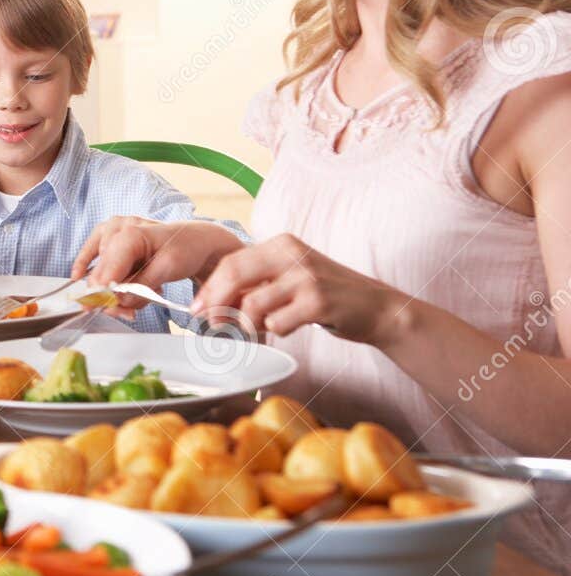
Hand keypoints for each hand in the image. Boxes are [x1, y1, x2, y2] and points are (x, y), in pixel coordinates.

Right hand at [72, 218, 243, 311]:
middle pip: (101, 273)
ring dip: (115, 289)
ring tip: (142, 292)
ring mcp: (112, 230)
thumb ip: (139, 287)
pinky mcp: (109, 235)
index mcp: (131, 233)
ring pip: (99, 270)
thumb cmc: (185, 248)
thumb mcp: (167, 269)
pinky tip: (77, 275)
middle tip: (128, 312)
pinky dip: (91, 270)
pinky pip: (92, 254)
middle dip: (113, 297)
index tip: (105, 310)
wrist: (195, 239)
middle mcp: (117, 228)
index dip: (105, 293)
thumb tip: (115, 302)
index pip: (108, 269)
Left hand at [190, 233, 401, 342]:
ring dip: (251, 323)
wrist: (377, 308)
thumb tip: (213, 301)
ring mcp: (306, 276)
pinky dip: (276, 330)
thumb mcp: (290, 277)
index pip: (231, 262)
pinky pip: (277, 322)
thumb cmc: (326, 295)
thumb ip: (257, 282)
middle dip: (216, 304)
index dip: (209, 288)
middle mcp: (292, 254)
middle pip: (234, 276)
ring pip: (253, 304)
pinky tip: (291, 326)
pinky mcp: (318, 301)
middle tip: (212, 324)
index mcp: (281, 244)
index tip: (197, 309)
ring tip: (266, 325)